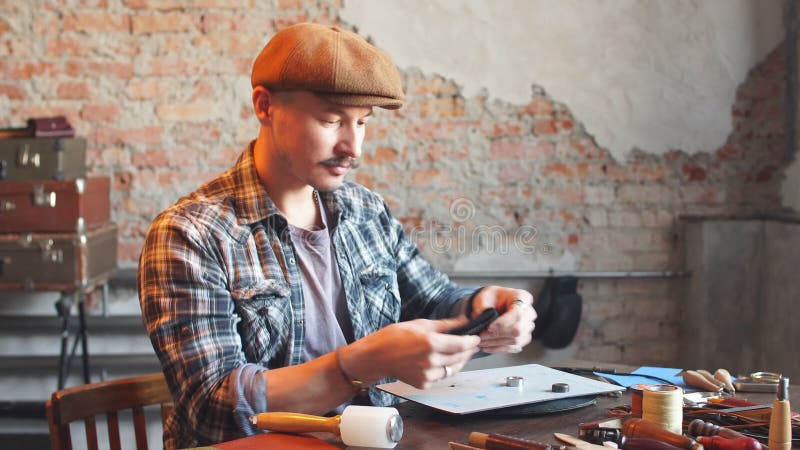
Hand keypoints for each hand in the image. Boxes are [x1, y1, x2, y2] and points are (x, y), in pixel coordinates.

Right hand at [356, 318, 480, 388]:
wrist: (376, 356)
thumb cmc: (394, 336)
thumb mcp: (421, 324)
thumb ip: (444, 325)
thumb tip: (462, 321)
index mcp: (431, 343)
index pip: (462, 344)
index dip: (472, 341)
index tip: (476, 338)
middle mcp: (431, 361)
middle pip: (460, 357)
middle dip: (468, 350)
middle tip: (471, 344)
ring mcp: (427, 375)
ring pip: (453, 369)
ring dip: (459, 361)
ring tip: (459, 352)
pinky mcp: (423, 384)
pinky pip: (441, 376)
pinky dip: (444, 369)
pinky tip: (441, 361)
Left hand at [470, 286, 535, 353]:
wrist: (493, 303)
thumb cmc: (491, 298)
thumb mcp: (484, 297)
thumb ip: (482, 308)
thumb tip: (480, 320)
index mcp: (522, 298)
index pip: (517, 313)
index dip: (503, 323)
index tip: (489, 328)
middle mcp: (529, 313)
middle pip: (518, 329)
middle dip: (498, 335)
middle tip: (482, 336)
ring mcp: (528, 327)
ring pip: (516, 340)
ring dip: (497, 343)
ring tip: (482, 342)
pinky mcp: (524, 338)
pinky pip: (514, 347)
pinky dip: (499, 349)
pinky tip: (488, 347)